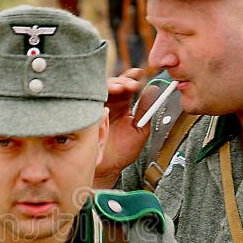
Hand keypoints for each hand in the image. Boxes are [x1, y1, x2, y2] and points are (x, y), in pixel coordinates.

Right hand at [94, 69, 154, 188]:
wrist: (108, 168)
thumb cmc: (123, 152)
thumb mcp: (140, 130)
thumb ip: (146, 109)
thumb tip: (154, 89)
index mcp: (124, 106)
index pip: (128, 87)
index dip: (133, 78)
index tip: (140, 74)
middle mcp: (111, 104)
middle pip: (115, 84)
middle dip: (124, 81)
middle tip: (132, 85)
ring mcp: (98, 108)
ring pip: (102, 89)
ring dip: (113, 85)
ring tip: (121, 88)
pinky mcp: (87, 114)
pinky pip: (90, 99)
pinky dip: (98, 93)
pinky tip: (107, 94)